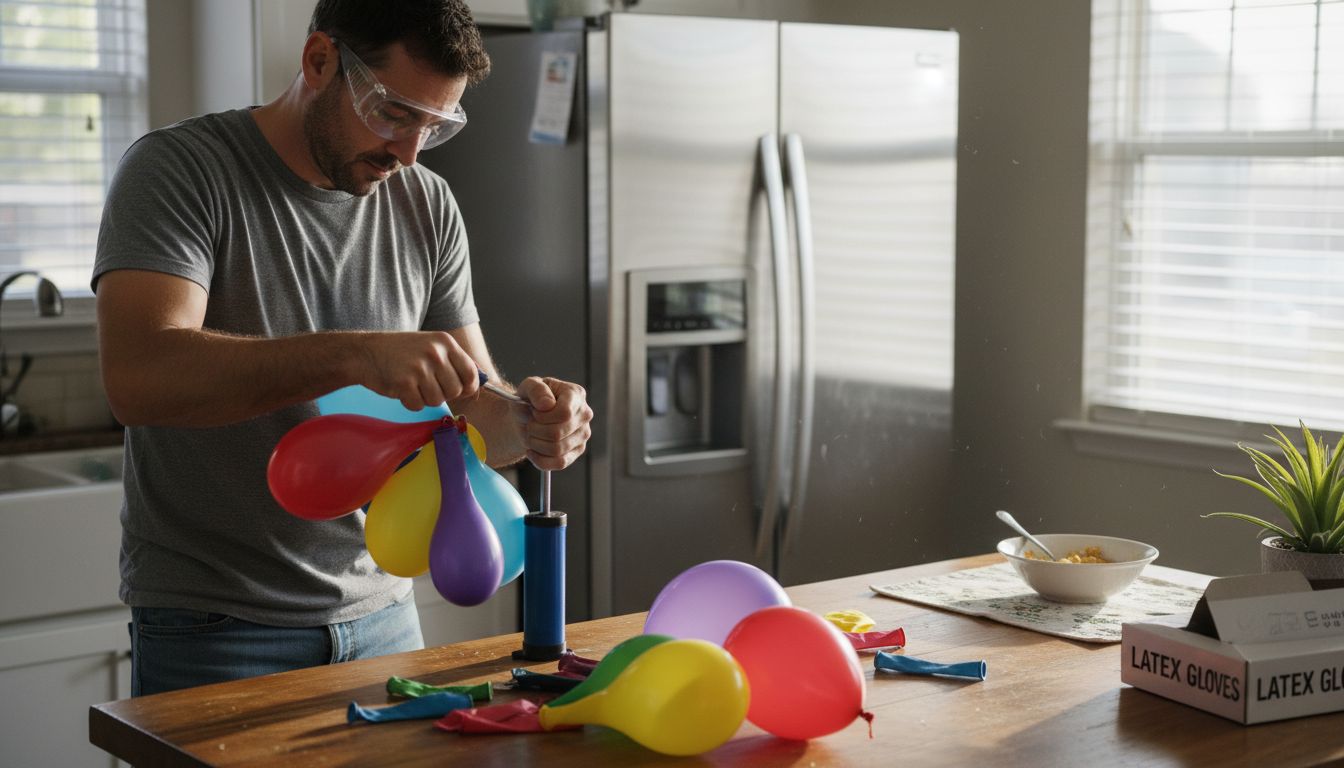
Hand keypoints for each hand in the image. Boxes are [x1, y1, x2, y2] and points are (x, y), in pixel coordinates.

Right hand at [357, 331, 480, 410]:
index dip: (467, 388)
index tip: (459, 391)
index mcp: (445, 342)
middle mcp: (435, 353)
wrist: (365, 352)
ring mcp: (419, 367)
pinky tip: (402, 389)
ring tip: (413, 384)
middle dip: (443, 394)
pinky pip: (418, 405)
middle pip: (455, 390)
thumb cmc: (400, 352)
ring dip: (425, 398)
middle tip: (427, 385)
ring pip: (437, 400)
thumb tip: (477, 384)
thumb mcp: (431, 346)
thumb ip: (453, 362)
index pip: (470, 373)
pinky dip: (410, 402)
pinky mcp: (404, 382)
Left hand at [513, 376, 592, 470]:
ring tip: (530, 435)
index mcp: (576, 394)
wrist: (527, 418)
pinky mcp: (577, 451)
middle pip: (558, 433)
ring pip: (557, 449)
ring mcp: (583, 434)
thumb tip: (547, 404)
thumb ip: (535, 389)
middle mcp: (584, 414)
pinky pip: (560, 463)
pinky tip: (532, 451)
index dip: (543, 417)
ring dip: (536, 444)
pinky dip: (540, 460)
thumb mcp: (527, 387)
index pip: (564, 413)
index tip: (534, 413)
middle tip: (529, 425)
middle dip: (535, 431)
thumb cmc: (529, 400)